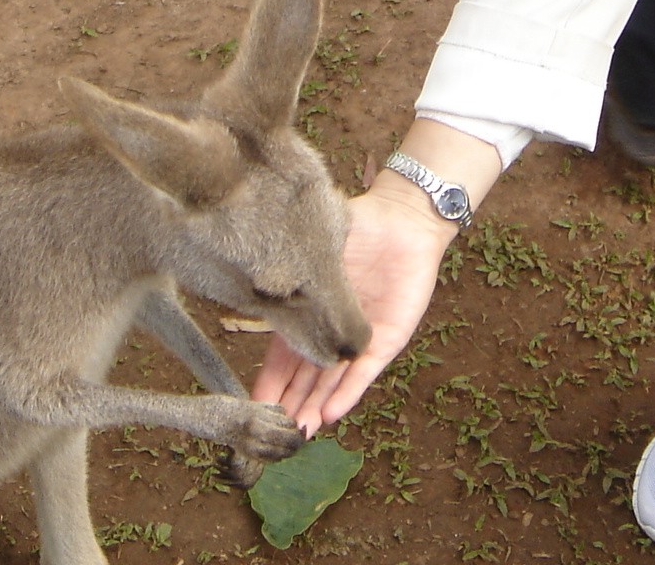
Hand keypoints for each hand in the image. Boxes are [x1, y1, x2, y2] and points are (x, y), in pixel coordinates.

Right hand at [250, 177, 455, 433]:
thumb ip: (293, 277)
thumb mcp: (315, 254)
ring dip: (315, 408)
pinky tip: (331, 414)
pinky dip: (348, 392)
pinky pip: (364, 370)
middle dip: (290, 407)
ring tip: (299, 433)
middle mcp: (332, 333)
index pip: (282, 358)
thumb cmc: (356, 227)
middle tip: (273, 435)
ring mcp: (358, 338)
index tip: (251, 407)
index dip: (267, 384)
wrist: (402, 219)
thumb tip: (254, 284)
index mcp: (309, 315)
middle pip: (306, 378)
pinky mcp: (387, 338)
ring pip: (332, 382)